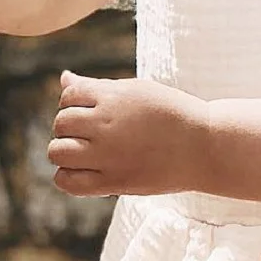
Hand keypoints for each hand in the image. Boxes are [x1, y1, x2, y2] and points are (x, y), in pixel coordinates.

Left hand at [48, 70, 207, 196]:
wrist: (204, 146)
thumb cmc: (171, 114)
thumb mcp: (136, 91)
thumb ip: (97, 87)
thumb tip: (64, 78)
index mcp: (114, 97)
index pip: (68, 95)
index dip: (75, 103)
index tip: (92, 112)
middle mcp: (106, 124)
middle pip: (61, 123)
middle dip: (71, 127)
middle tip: (93, 133)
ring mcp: (108, 155)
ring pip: (57, 152)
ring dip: (65, 151)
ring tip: (86, 152)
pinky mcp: (113, 182)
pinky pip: (68, 181)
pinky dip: (68, 176)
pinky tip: (85, 170)